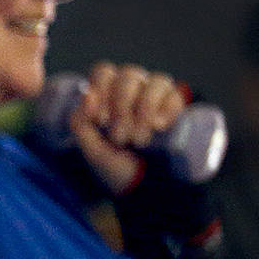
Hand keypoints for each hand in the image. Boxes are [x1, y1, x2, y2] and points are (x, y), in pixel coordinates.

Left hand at [64, 60, 187, 194]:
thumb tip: (88, 94)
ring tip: (139, 139)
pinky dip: (167, 109)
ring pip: (155, 81)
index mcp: (108, 93)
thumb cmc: (114, 164)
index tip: (101, 120)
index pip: (104, 72)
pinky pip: (176, 95)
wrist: (144, 187)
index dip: (102, 90)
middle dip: (122, 106)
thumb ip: (80, 122)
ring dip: (145, 109)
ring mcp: (158, 96)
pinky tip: (158, 126)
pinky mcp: (178, 108)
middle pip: (129, 75)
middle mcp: (133, 89)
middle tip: (119, 137)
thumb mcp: (90, 148)